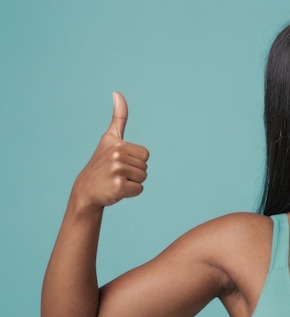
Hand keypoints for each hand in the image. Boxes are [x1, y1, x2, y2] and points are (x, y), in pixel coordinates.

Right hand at [73, 92, 148, 211]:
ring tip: (116, 180)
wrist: (87, 189)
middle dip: (134, 172)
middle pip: (145, 166)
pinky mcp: (119, 186)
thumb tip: (117, 93)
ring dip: (133, 182)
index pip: (145, 154)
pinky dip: (131, 193)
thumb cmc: (102, 163)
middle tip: (117, 173)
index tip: (120, 161)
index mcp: (117, 143)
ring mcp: (117, 170)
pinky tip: (117, 190)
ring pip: (143, 178)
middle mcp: (116, 155)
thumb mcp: (109, 138)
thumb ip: (118, 117)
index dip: (136, 160)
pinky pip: (139, 189)